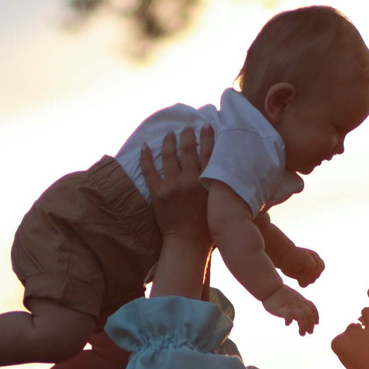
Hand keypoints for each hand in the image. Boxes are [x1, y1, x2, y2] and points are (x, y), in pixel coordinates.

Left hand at [137, 126, 214, 244]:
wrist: (187, 242)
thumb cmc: (206, 227)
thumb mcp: (217, 202)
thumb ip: (219, 186)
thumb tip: (222, 171)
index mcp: (207, 182)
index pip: (208, 152)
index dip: (207, 136)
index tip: (205, 126)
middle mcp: (190, 180)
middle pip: (188, 149)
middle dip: (187, 135)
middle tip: (186, 128)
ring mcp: (173, 186)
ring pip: (169, 156)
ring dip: (169, 141)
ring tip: (169, 133)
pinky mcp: (158, 193)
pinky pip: (149, 170)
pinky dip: (146, 157)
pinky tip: (145, 146)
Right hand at [263, 284, 317, 334]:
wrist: (271, 288)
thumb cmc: (281, 295)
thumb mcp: (293, 300)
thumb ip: (298, 308)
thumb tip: (301, 320)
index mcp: (302, 300)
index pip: (312, 308)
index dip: (316, 316)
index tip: (316, 324)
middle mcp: (298, 303)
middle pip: (308, 314)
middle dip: (310, 324)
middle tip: (310, 332)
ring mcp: (291, 306)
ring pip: (301, 316)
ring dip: (303, 326)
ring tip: (302, 334)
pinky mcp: (282, 309)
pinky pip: (288, 315)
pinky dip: (289, 320)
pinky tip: (287, 324)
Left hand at [275, 243, 324, 285]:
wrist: (284, 256)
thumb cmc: (294, 255)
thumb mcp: (305, 258)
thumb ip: (312, 267)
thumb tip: (312, 279)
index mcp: (316, 258)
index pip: (321, 268)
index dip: (315, 271)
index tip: (306, 270)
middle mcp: (313, 265)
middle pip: (317, 275)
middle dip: (309, 275)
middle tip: (301, 272)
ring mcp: (308, 272)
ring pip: (312, 280)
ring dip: (305, 279)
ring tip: (299, 274)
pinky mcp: (302, 277)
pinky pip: (305, 284)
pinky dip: (302, 282)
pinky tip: (298, 278)